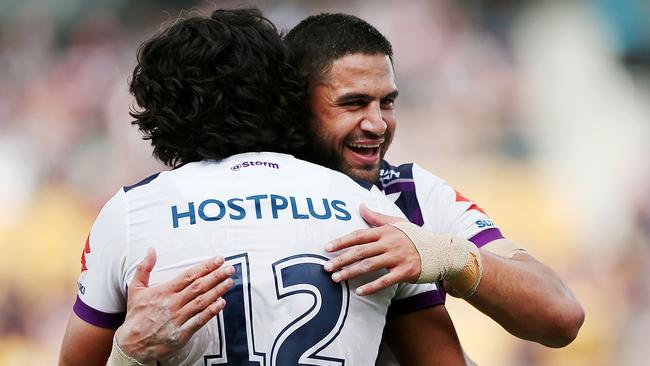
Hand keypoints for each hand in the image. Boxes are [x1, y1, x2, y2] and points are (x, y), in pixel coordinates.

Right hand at [114, 248, 233, 362]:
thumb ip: (144, 268)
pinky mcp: (181, 333)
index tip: (218, 260)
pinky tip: (221, 303)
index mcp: (163, 291)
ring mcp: (178, 318)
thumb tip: (151, 250)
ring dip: (218, 291)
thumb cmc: (135, 316)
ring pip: (202, 302)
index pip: (189, 275)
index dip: (205, 267)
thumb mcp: (135, 289)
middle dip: (216, 276)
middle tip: (230, 269)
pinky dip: (211, 311)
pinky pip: (199, 320)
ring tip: (229, 282)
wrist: (131, 345)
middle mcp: (172, 303)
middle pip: (199, 286)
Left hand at [324, 204, 421, 295]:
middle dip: (341, 259)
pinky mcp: (405, 272)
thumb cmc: (415, 236)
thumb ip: (377, 217)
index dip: (342, 241)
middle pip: (360, 251)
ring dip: (351, 273)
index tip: (326, 247)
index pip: (359, 235)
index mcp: (386, 231)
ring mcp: (397, 258)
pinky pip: (385, 281)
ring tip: (336, 278)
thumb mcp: (397, 222)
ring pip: (369, 266)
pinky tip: (359, 292)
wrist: (440, 251)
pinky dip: (372, 287)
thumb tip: (361, 206)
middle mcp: (390, 243)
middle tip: (326, 267)